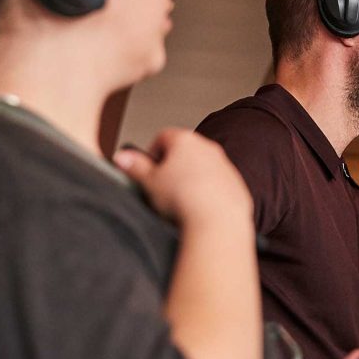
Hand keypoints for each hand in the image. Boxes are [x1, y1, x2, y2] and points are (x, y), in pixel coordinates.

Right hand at [113, 129, 253, 226]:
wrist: (218, 221)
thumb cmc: (184, 199)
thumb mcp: (148, 182)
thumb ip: (134, 166)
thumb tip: (122, 157)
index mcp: (185, 140)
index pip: (163, 137)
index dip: (152, 153)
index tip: (148, 171)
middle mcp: (208, 148)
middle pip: (184, 152)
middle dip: (172, 167)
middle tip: (162, 188)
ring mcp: (224, 165)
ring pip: (202, 168)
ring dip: (191, 180)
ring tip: (181, 202)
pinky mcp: (236, 183)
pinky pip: (217, 184)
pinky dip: (208, 193)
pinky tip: (199, 209)